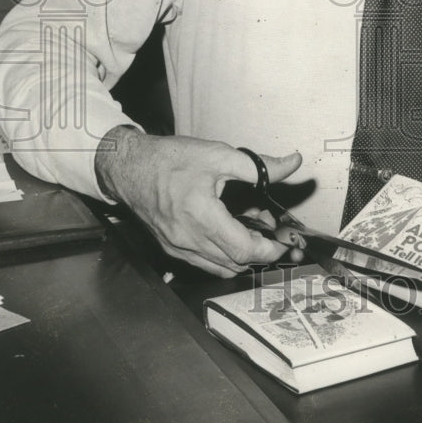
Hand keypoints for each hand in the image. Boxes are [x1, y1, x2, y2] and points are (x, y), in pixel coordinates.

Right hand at [95, 127, 302, 276]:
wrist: (129, 167)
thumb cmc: (169, 159)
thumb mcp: (218, 154)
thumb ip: (259, 165)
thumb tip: (292, 163)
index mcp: (201, 216)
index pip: (243, 250)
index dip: (269, 250)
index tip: (282, 242)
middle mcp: (187, 240)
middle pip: (234, 263)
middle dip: (259, 251)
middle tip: (270, 230)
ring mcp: (177, 248)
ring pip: (219, 267)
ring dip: (241, 255)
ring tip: (250, 227)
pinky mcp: (170, 248)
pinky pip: (203, 263)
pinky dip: (222, 254)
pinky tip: (228, 231)